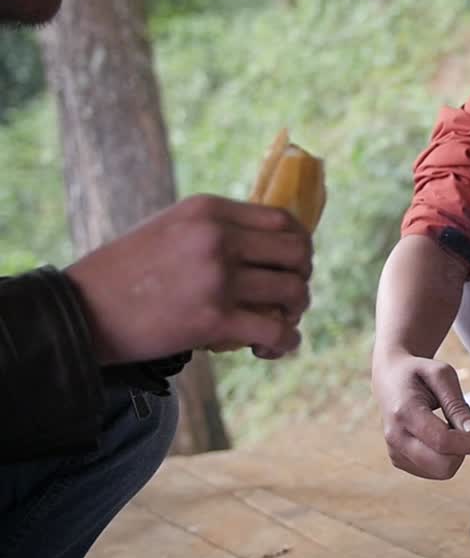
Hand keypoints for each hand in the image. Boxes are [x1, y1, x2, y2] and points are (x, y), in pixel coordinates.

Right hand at [65, 194, 313, 363]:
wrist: (79, 311)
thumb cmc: (124, 274)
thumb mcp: (170, 228)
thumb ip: (216, 230)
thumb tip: (268, 247)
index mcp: (208, 210)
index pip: (283, 220)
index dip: (300, 245)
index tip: (291, 265)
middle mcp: (218, 237)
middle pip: (298, 252)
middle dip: (302, 277)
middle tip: (287, 297)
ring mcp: (217, 277)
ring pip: (294, 291)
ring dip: (295, 311)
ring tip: (278, 323)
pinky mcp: (214, 319)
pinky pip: (276, 330)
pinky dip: (285, 341)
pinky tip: (272, 347)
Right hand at [372, 351, 469, 479]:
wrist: (389, 378)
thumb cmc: (420, 373)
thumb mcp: (443, 376)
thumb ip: (458, 406)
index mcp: (404, 412)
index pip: (443, 442)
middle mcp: (395, 437)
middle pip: (443, 465)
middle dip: (464, 451)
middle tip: (468, 429)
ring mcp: (395, 452)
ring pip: (440, 472)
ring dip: (455, 454)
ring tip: (450, 428)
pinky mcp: (398, 460)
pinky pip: (434, 471)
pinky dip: (445, 458)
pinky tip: (440, 437)